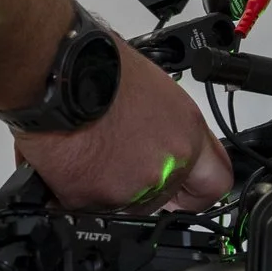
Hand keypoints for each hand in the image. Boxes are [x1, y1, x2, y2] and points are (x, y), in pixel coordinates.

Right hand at [11, 40, 232, 210]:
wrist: (56, 71)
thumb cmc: (96, 65)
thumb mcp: (153, 90)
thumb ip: (164, 127)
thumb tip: (154, 142)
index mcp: (187, 132)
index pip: (215, 181)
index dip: (196, 192)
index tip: (183, 195)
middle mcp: (168, 163)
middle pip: (161, 198)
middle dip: (138, 186)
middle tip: (113, 162)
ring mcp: (134, 185)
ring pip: (122, 204)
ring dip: (104, 186)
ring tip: (86, 151)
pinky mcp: (94, 198)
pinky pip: (85, 205)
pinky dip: (73, 190)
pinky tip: (67, 160)